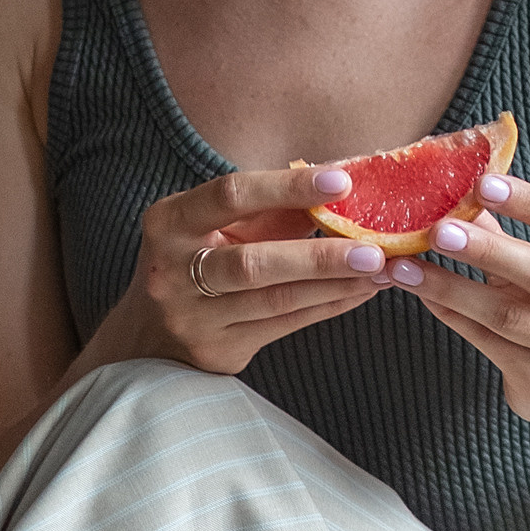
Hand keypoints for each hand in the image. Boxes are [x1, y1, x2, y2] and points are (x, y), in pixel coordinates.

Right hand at [103, 165, 384, 375]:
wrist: (148, 335)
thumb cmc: (196, 260)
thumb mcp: (218, 226)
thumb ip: (270, 208)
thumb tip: (342, 187)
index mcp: (170, 221)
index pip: (231, 195)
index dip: (287, 187)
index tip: (342, 180)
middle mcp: (172, 270)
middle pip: (253, 262)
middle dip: (319, 255)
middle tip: (374, 248)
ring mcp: (193, 316)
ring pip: (275, 299)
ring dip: (335, 284)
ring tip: (381, 270)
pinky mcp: (218, 350)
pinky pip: (285, 325)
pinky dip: (328, 306)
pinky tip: (361, 292)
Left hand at [391, 172, 529, 432]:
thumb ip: (507, 231)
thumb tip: (454, 189)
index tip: (484, 184)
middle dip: (488, 250)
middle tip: (439, 230)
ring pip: (509, 315)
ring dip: (453, 287)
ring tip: (408, 267)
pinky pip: (488, 343)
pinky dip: (451, 315)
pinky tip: (422, 295)